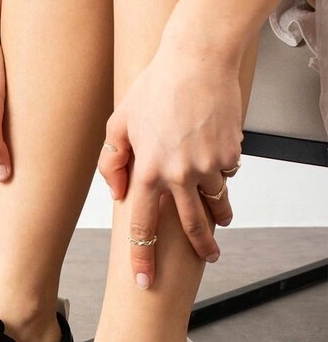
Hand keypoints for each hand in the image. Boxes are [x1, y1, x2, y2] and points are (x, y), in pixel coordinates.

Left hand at [98, 44, 242, 287]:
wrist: (198, 57)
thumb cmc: (155, 87)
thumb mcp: (119, 123)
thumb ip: (112, 163)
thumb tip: (119, 195)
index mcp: (148, 172)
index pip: (141, 229)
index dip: (142, 259)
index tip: (144, 283)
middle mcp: (179, 175)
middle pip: (191, 227)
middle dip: (202, 248)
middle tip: (210, 257)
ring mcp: (208, 165)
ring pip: (216, 202)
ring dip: (219, 213)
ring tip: (222, 221)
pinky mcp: (230, 153)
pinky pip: (227, 173)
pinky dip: (222, 171)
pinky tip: (215, 154)